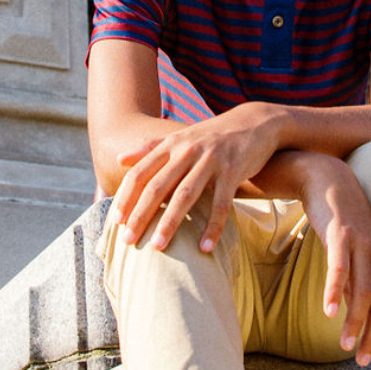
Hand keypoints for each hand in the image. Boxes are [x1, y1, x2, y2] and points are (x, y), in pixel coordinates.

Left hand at [111, 101, 283, 252]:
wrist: (255, 122)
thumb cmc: (212, 135)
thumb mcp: (180, 137)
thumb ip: (150, 148)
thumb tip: (119, 159)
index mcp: (171, 145)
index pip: (141, 172)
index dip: (126, 196)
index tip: (115, 221)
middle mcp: (187, 151)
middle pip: (158, 186)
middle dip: (140, 214)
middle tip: (127, 240)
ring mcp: (211, 160)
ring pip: (186, 195)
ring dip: (170, 223)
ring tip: (158, 246)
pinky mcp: (233, 170)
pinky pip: (221, 204)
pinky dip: (213, 227)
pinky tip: (204, 247)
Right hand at [297, 155, 370, 367]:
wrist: (329, 180)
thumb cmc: (342, 222)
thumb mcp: (354, 254)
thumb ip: (358, 280)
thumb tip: (354, 314)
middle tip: (364, 362)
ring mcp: (360, 244)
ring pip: (364, 291)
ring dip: (356, 322)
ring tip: (346, 346)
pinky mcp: (339, 233)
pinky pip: (339, 268)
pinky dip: (335, 292)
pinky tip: (329, 314)